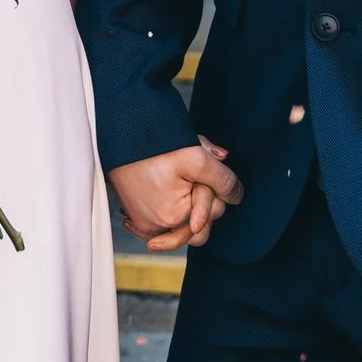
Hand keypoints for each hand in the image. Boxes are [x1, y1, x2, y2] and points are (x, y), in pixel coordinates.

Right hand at [109, 138, 243, 251]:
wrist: (123, 134)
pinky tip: (170, 196)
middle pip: (199, 224)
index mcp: (176, 216)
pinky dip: (170, 214)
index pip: (214, 213)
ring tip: (183, 184)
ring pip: (182, 224)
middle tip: (190, 177)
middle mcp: (159, 227)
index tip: (198, 174)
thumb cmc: (156, 145)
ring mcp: (146, 225)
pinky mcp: (137, 219)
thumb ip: (223, 179)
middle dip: (200, 201)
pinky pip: (163, 226)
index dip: (212, 190)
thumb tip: (238, 196)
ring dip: (187, 207)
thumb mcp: (197, 157)